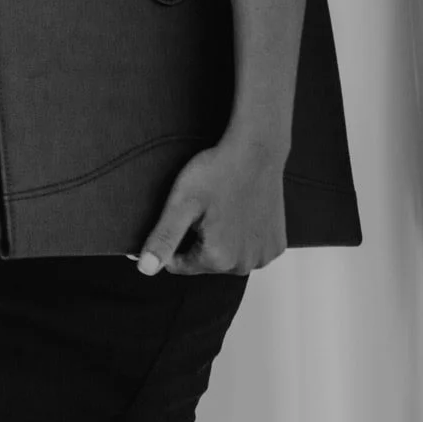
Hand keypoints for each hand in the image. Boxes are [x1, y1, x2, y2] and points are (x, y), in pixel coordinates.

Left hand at [138, 139, 288, 275]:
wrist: (255, 153)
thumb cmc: (217, 173)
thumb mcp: (181, 204)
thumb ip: (163, 239)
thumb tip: (146, 268)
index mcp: (219, 258)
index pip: (179, 264)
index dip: (172, 240)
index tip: (179, 216)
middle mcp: (245, 265)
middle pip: (204, 261)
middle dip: (197, 239)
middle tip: (203, 209)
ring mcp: (264, 256)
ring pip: (227, 256)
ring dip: (219, 239)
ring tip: (221, 209)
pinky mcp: (277, 245)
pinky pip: (248, 248)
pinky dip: (241, 236)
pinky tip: (239, 212)